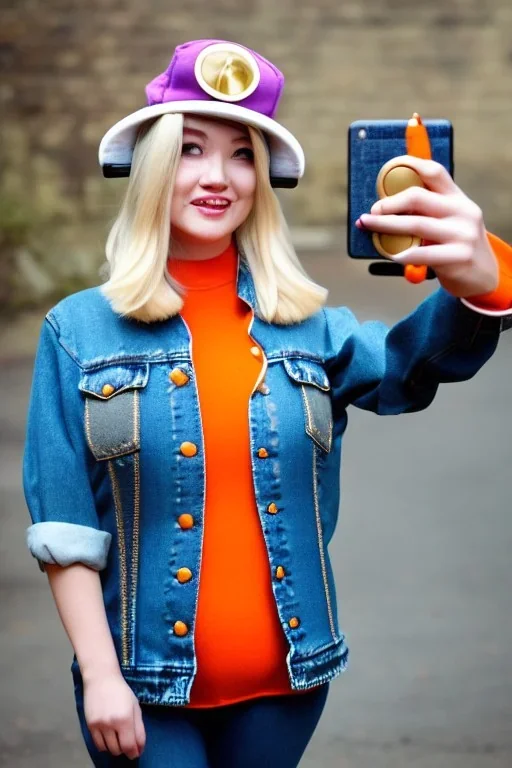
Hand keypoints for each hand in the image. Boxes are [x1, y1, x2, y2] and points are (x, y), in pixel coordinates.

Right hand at [83, 671, 145, 759]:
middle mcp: (111, 724)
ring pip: (108, 749)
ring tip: (118, 737)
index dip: (134, 752)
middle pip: (118, 750)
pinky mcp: (90, 725)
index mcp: (125, 718)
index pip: (129, 746)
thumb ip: (139, 729)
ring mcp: (99, 725)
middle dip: (125, 749)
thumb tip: (139, 748)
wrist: (101, 678)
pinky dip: (105, 744)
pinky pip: (98, 744)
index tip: (136, 752)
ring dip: (115, 747)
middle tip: (127, 740)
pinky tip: (109, 736)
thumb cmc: (121, 691)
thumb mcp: (135, 707)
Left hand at [357, 155, 498, 297]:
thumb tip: (383, 205)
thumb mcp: (449, 221)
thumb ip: (427, 211)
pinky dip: (402, 254)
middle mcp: (462, 211)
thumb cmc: (454, 245)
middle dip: (389, 202)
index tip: (387, 169)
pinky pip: (422, 254)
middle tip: (372, 210)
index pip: (434, 172)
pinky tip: (391, 255)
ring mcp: (462, 234)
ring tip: (367, 225)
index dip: (409, 165)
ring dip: (385, 225)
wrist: (483, 275)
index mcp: (458, 198)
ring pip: (416, 224)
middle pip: (418, 197)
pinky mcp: (458, 256)